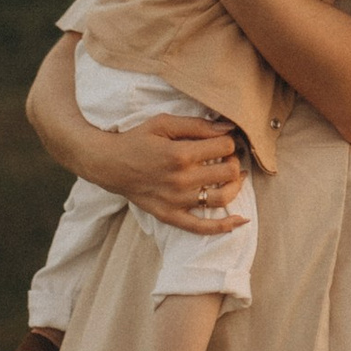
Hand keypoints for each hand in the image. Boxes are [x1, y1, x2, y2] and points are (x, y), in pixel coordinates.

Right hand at [103, 113, 247, 233]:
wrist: (109, 164)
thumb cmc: (136, 140)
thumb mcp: (163, 123)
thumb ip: (196, 124)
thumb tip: (227, 128)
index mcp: (180, 154)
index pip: (224, 147)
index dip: (229, 140)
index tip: (223, 139)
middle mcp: (180, 180)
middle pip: (228, 172)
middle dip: (233, 161)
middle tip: (226, 156)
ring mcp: (176, 201)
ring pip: (222, 198)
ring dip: (235, 186)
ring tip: (233, 177)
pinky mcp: (170, 215)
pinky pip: (202, 227)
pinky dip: (224, 226)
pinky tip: (241, 220)